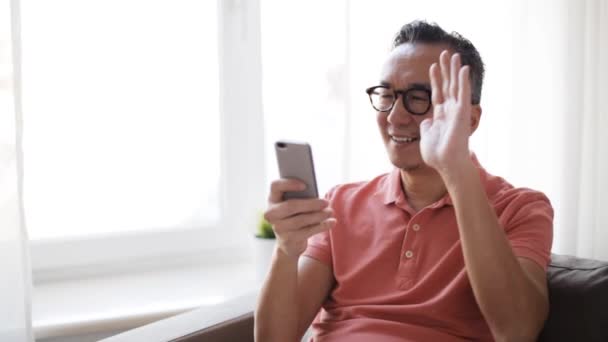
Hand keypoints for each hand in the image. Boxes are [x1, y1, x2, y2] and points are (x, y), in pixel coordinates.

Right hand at [264, 179, 335, 257]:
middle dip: (310, 204)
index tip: (305, 185)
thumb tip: (318, 196)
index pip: (275, 186)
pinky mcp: (288, 239)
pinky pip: (307, 232)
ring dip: (318, 215)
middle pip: (290, 206)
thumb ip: (302, 196)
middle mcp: (271, 213)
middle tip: (326, 202)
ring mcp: (278, 228)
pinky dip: (321, 226)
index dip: (288, 184)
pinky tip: (331, 222)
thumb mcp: (296, 204)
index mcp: (273, 199)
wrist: (289, 242)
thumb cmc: (295, 215)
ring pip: (300, 220)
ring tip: (330, 212)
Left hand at [420, 50, 471, 173]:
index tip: (432, 66)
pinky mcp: (462, 112)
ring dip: (454, 70)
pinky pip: (462, 93)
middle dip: (446, 69)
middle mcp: (450, 110)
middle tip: (445, 53)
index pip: (438, 93)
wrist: (445, 163)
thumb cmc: (437, 154)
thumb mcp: (426, 136)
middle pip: (448, 85)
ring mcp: (457, 110)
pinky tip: (463, 68)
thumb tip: (426, 121)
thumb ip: (427, 126)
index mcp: (440, 115)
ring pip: (455, 85)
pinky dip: (463, 80)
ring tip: (453, 54)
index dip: (436, 79)